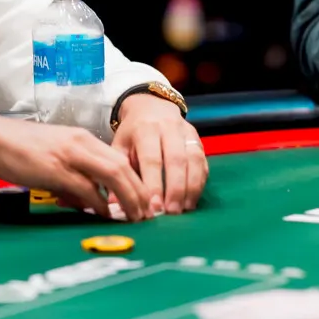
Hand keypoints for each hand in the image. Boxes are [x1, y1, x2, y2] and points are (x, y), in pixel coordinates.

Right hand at [0, 112, 153, 220]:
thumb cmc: (20, 149)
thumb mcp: (55, 157)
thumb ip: (75, 176)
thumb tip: (90, 204)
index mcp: (83, 139)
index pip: (120, 159)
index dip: (137, 181)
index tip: (146, 201)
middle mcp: (81, 143)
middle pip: (122, 167)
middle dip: (140, 192)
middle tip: (149, 214)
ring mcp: (69, 155)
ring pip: (112, 175)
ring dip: (128, 198)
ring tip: (136, 218)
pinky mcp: (55, 169)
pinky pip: (86, 188)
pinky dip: (100, 203)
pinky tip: (105, 215)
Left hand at [113, 93, 207, 213]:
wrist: (150, 106)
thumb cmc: (132, 133)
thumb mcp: (119, 146)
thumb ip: (119, 173)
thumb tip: (114, 204)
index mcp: (145, 129)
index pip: (151, 159)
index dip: (154, 184)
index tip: (154, 208)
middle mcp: (168, 127)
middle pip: (176, 160)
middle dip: (175, 189)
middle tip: (170, 213)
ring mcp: (186, 131)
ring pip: (194, 160)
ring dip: (191, 188)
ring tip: (183, 210)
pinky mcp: (198, 139)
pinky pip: (203, 162)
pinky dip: (199, 182)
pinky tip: (192, 200)